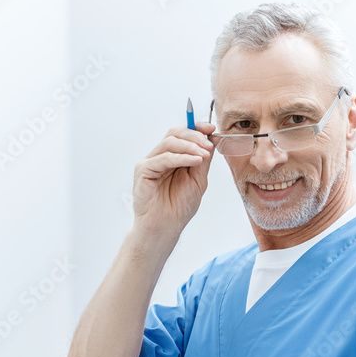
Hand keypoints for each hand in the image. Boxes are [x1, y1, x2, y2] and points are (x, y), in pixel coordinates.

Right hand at [132, 122, 214, 237]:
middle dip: (195, 136)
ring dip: (190, 146)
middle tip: (209, 145)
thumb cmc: (179, 207)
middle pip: (175, 134)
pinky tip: (196, 161)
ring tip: (204, 155)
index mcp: (173, 157)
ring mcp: (150, 162)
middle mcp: (160, 157)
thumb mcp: (198, 180)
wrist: (165, 228)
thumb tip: (211, 139)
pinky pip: (163, 158)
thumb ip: (203, 160)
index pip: (182, 135)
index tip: (212, 129)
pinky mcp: (143, 170)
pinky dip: (181, 157)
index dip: (197, 128)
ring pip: (169, 142)